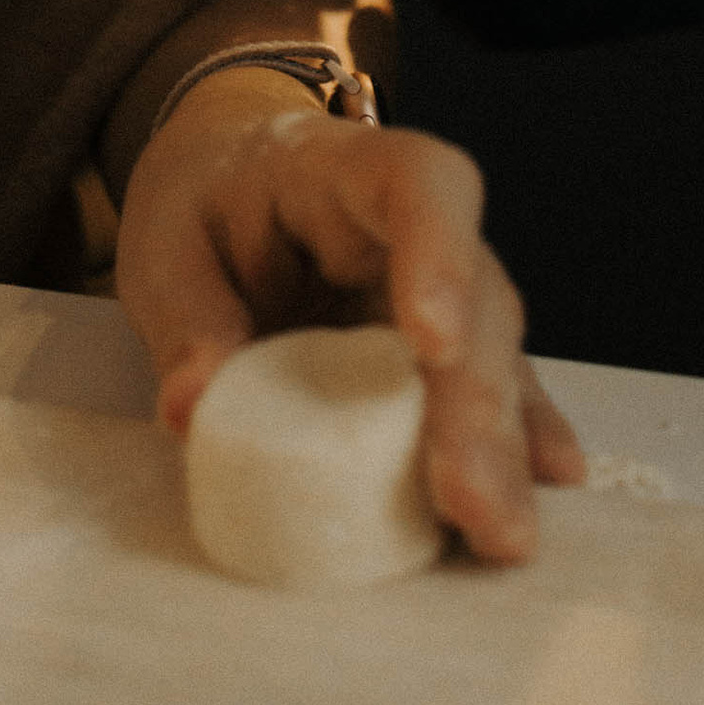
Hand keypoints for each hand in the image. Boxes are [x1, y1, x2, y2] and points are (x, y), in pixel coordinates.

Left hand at [114, 68, 585, 563]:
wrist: (228, 178)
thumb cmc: (204, 203)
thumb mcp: (167, 244)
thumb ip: (185, 320)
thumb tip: (191, 407)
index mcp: (346, 170)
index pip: (420, 185)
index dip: (439, 257)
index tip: (432, 343)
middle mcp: (419, 230)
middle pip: (477, 295)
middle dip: (476, 402)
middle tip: (470, 497)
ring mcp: (444, 290)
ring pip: (496, 358)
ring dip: (501, 448)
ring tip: (502, 534)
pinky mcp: (441, 353)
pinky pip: (490, 396)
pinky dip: (511, 450)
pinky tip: (537, 502)